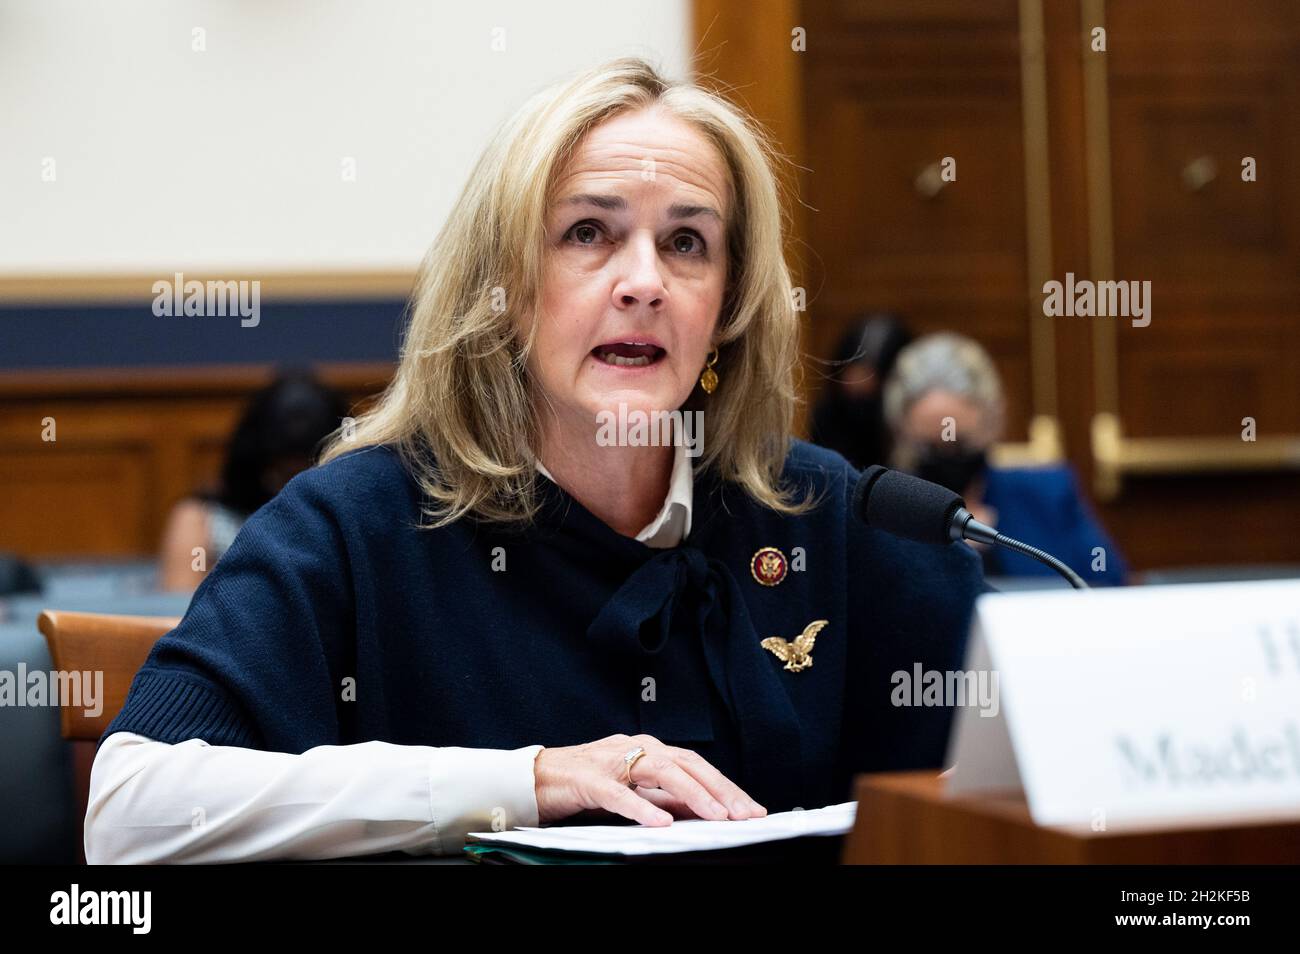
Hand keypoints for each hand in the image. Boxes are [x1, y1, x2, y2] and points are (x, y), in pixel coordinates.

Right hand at [532, 733, 766, 826]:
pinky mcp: (589, 780)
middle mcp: (635, 748)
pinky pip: (619, 795)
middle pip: (687, 763)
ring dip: (693, 794)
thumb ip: (662, 794)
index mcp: (647, 750)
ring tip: (717, 816)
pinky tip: (661, 822)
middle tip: (745, 814)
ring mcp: (612, 761)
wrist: (535, 777)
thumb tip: (701, 809)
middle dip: (721, 789)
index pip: (696, 764)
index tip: (751, 808)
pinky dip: (642, 807)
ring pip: (661, 771)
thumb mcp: (632, 788)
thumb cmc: (585, 783)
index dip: (725, 785)